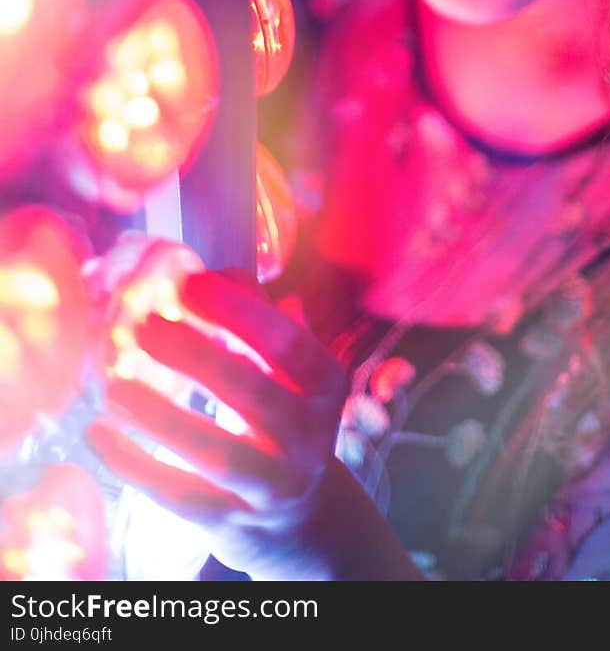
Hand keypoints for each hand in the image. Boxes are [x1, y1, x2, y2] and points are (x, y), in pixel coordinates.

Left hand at [86, 269, 348, 579]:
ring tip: (114, 385)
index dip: (238, 311)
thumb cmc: (281, 417)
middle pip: (251, 394)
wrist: (300, 515)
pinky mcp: (232, 522)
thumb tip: (223, 273)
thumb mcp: (288, 370)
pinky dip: (135, 466)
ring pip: (214, 453)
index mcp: (324, 385)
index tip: (189, 282)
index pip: (287, 343)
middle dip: (195, 356)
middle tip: (144, 326)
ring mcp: (273, 486)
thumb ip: (260, 318)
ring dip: (160, 417)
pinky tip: (99, 435)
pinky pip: (178, 495)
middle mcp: (309, 438)